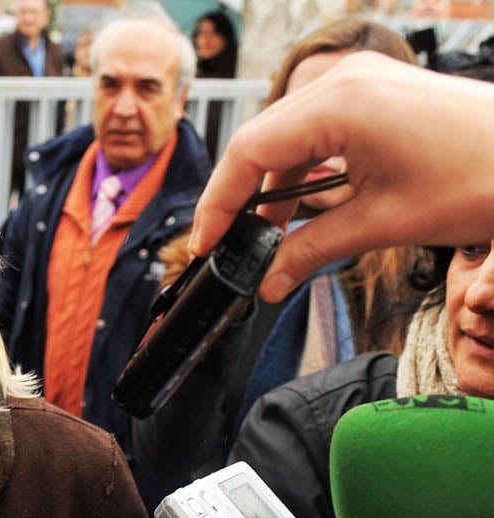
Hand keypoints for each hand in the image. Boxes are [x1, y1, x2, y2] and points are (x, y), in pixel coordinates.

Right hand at [188, 52, 493, 301]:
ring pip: (285, 135)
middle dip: (238, 195)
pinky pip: (315, 128)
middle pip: (260, 139)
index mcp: (341, 105)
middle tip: (226, 245)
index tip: (207, 242)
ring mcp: (360, 81)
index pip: (249, 151)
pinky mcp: (374, 92)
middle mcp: (344, 81)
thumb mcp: (385, 224)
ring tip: (266, 236)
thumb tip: (267, 282)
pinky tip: (299, 208)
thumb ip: (313, 251)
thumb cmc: (485, 178)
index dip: (219, 201)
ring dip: (270, 185)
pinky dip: (301, 168)